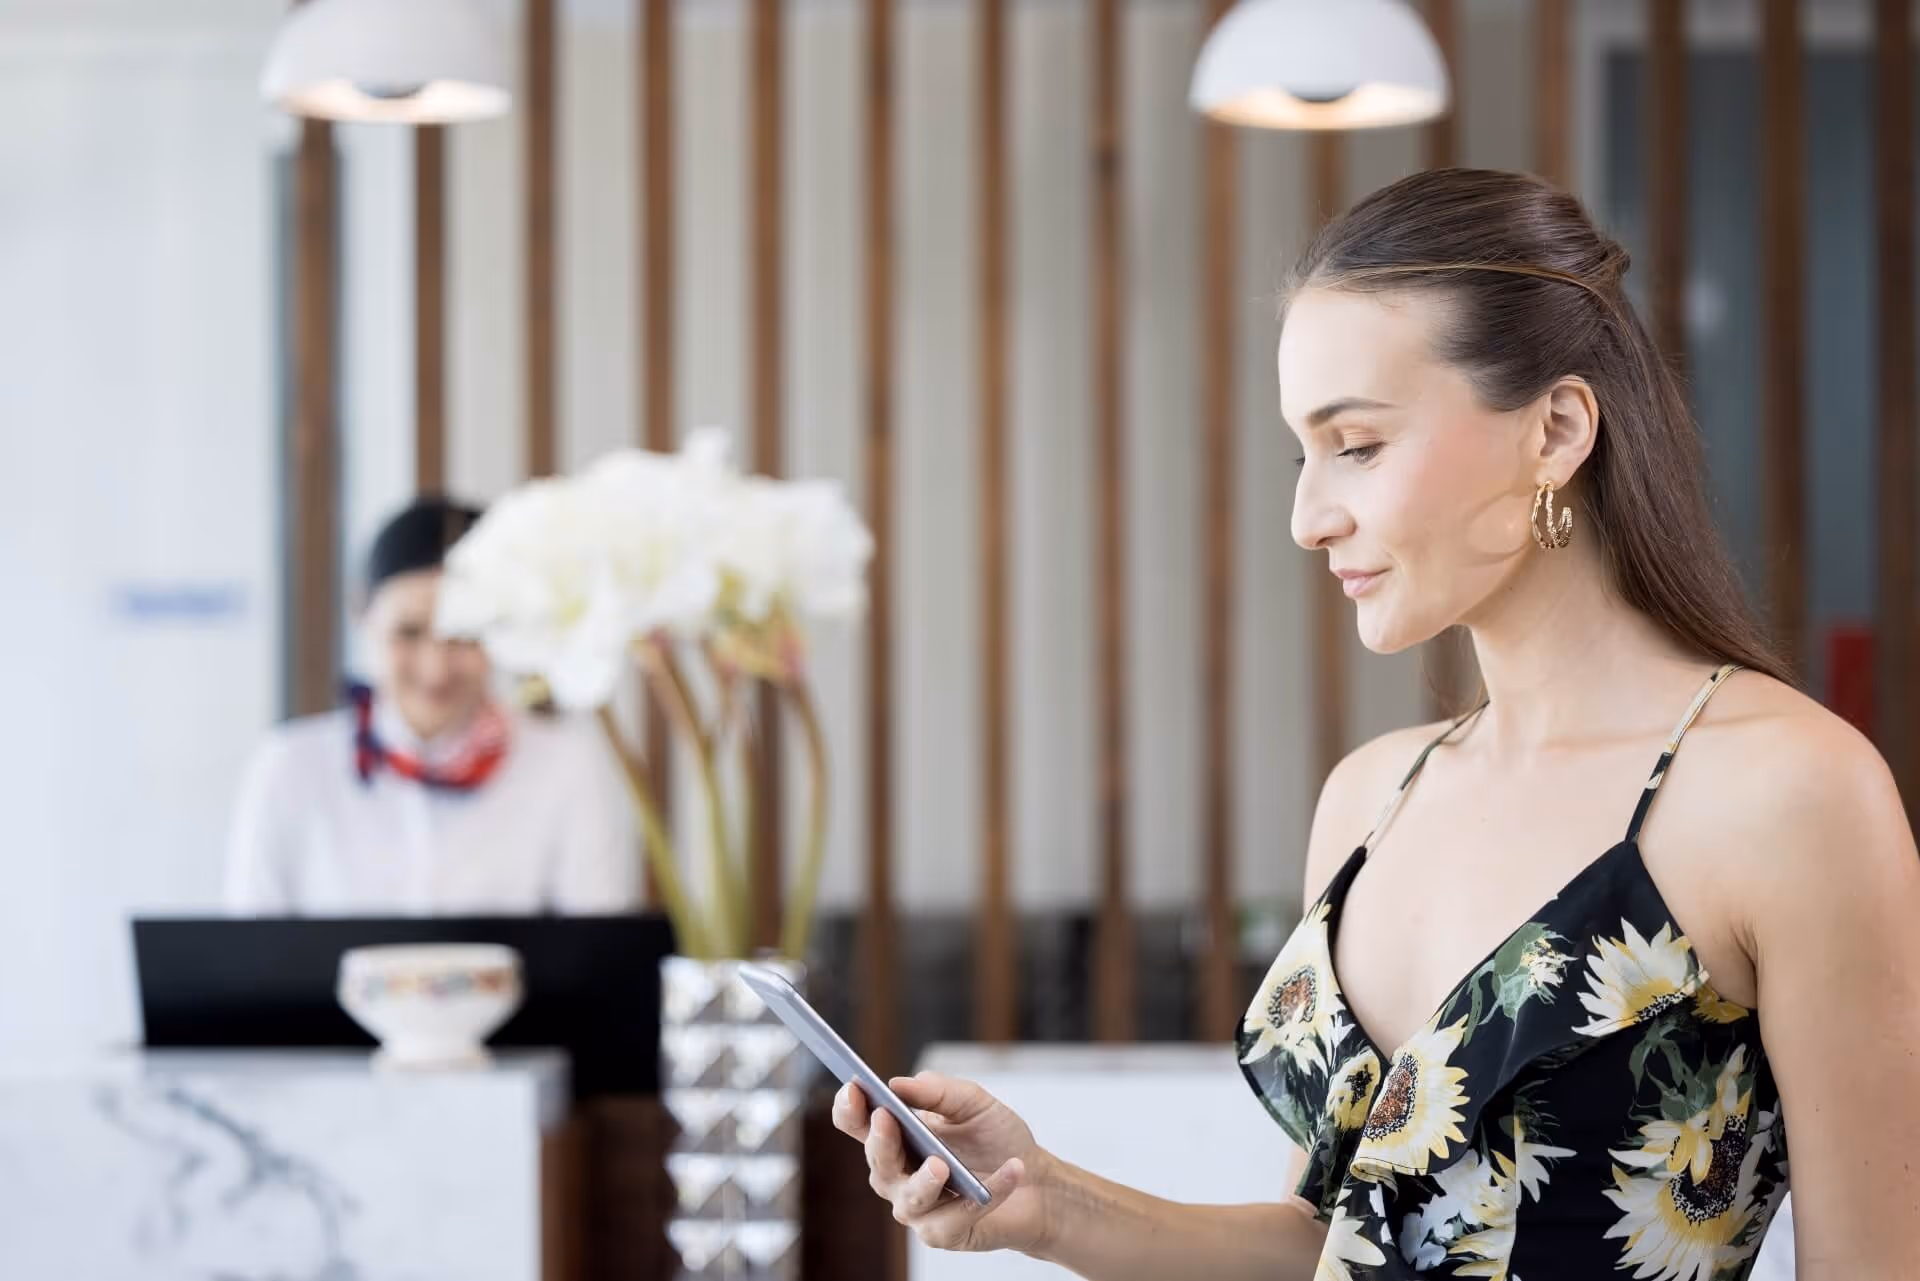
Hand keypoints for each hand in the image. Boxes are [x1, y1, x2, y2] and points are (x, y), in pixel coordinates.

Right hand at [831, 1072, 1050, 1255]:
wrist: (1038, 1180)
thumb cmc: (997, 1139)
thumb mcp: (974, 1103)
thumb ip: (939, 1091)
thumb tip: (899, 1084)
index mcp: (897, 1138)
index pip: (858, 1125)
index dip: (849, 1108)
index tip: (853, 1088)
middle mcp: (899, 1176)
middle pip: (878, 1164)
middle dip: (880, 1142)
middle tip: (888, 1119)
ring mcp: (920, 1209)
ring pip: (910, 1200)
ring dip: (923, 1182)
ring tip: (941, 1164)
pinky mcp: (946, 1234)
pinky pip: (958, 1218)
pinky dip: (988, 1193)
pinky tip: (1011, 1171)